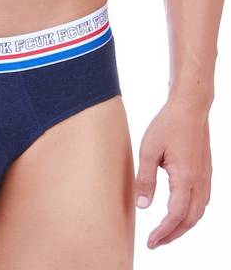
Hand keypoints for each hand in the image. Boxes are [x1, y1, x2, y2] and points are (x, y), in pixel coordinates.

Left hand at [134, 97, 211, 248]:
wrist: (190, 106)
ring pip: (199, 212)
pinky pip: (202, 201)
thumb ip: (145, 179)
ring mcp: (205, 177)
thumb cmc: (168, 125)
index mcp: (185, 178)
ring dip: (183, 226)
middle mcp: (199, 182)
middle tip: (155, 242)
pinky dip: (191, 213)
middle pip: (190, 219)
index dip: (164, 232)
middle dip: (173, 234)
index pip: (176, 216)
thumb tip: (142, 206)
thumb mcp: (148, 150)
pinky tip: (180, 212)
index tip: (151, 241)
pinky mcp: (206, 171)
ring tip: (166, 231)